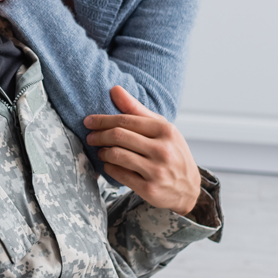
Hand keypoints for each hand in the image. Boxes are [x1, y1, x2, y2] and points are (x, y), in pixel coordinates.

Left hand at [84, 86, 201, 214]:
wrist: (188, 188)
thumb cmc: (172, 152)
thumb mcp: (161, 128)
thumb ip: (137, 109)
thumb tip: (114, 89)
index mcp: (166, 130)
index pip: (126, 120)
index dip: (103, 120)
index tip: (89, 122)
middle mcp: (163, 149)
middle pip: (119, 136)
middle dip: (99, 135)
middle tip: (90, 137)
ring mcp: (157, 170)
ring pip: (117, 155)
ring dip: (103, 152)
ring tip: (100, 151)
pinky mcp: (149, 189)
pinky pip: (120, 174)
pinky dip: (109, 168)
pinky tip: (108, 165)